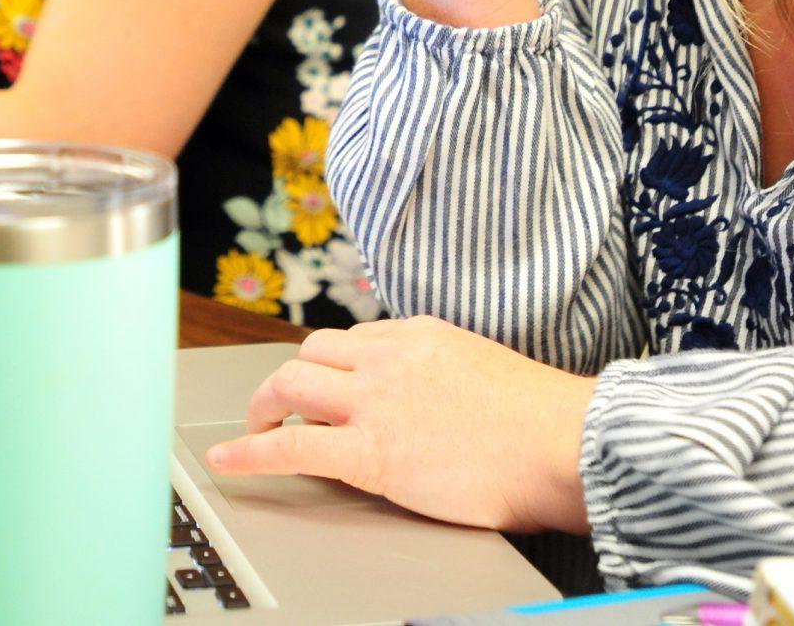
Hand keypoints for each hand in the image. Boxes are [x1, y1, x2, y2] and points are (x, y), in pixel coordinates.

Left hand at [204, 315, 593, 534]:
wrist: (564, 444)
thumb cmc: (543, 421)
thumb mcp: (484, 370)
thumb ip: (446, 374)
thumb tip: (435, 400)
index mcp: (419, 334)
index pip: (354, 340)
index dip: (334, 370)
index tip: (329, 391)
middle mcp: (388, 357)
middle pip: (311, 353)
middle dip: (287, 381)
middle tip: (276, 407)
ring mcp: (375, 402)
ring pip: (290, 383)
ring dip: (262, 407)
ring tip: (252, 429)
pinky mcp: (370, 452)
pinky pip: (291, 446)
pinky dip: (250, 451)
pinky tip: (229, 459)